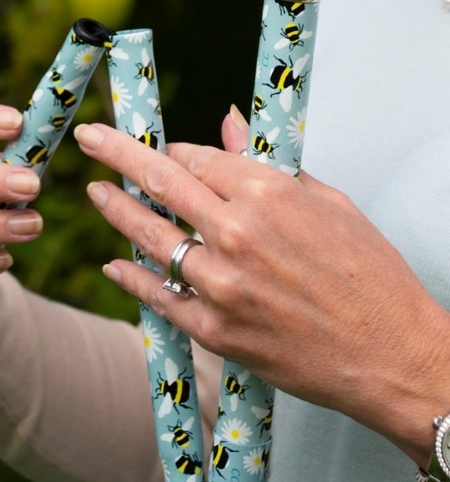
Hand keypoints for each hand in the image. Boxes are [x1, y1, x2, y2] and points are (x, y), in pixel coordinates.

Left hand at [74, 111, 449, 464]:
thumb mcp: (328, 203)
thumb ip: (270, 164)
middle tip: (90, 138)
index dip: (173, 151)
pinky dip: (131, 278)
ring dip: (116, 210)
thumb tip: (230, 127)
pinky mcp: (214, 331)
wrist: (390, 355)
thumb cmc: (370, 276)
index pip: (196, 158)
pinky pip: (158, 296)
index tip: (159, 146)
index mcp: (268, 194)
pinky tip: (115, 264)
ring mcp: (220, 284)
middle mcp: (236, 233)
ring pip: (150, 236)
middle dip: (117, 152)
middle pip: (159, 181)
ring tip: (96, 193)